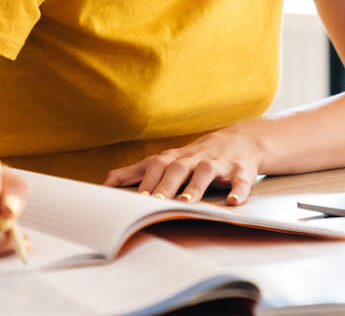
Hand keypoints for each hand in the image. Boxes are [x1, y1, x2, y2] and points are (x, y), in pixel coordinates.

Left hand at [101, 128, 263, 205]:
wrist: (242, 140)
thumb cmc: (194, 156)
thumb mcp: (165, 160)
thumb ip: (135, 171)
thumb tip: (103, 183)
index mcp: (175, 158)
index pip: (156, 166)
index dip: (146, 181)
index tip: (135, 199)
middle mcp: (194, 158)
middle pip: (178, 168)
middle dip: (166, 185)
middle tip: (155, 203)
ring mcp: (219, 163)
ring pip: (206, 172)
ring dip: (196, 186)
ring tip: (187, 201)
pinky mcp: (241, 171)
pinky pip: (241, 180)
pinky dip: (238, 190)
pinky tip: (232, 202)